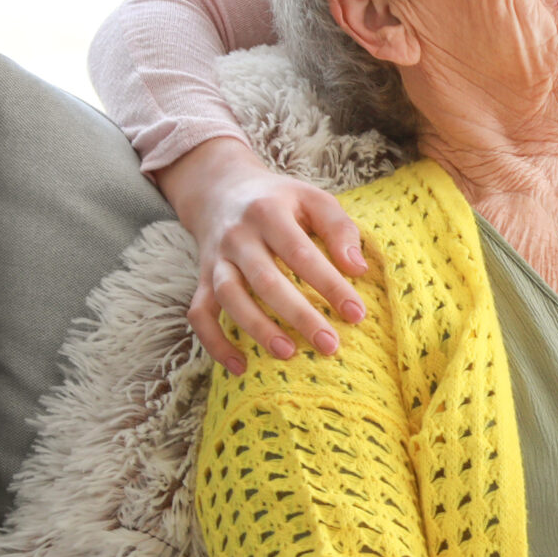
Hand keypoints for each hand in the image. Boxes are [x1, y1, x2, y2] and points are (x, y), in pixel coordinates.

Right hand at [156, 137, 367, 373]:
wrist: (221, 190)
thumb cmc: (280, 201)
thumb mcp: (312, 198)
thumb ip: (338, 228)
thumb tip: (358, 269)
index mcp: (269, 213)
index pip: (301, 253)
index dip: (329, 284)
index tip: (356, 314)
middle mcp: (238, 236)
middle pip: (266, 280)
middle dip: (299, 315)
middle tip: (329, 345)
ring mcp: (216, 259)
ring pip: (230, 297)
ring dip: (257, 328)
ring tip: (288, 354)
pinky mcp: (202, 279)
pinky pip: (200, 314)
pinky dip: (214, 342)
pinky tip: (239, 366)